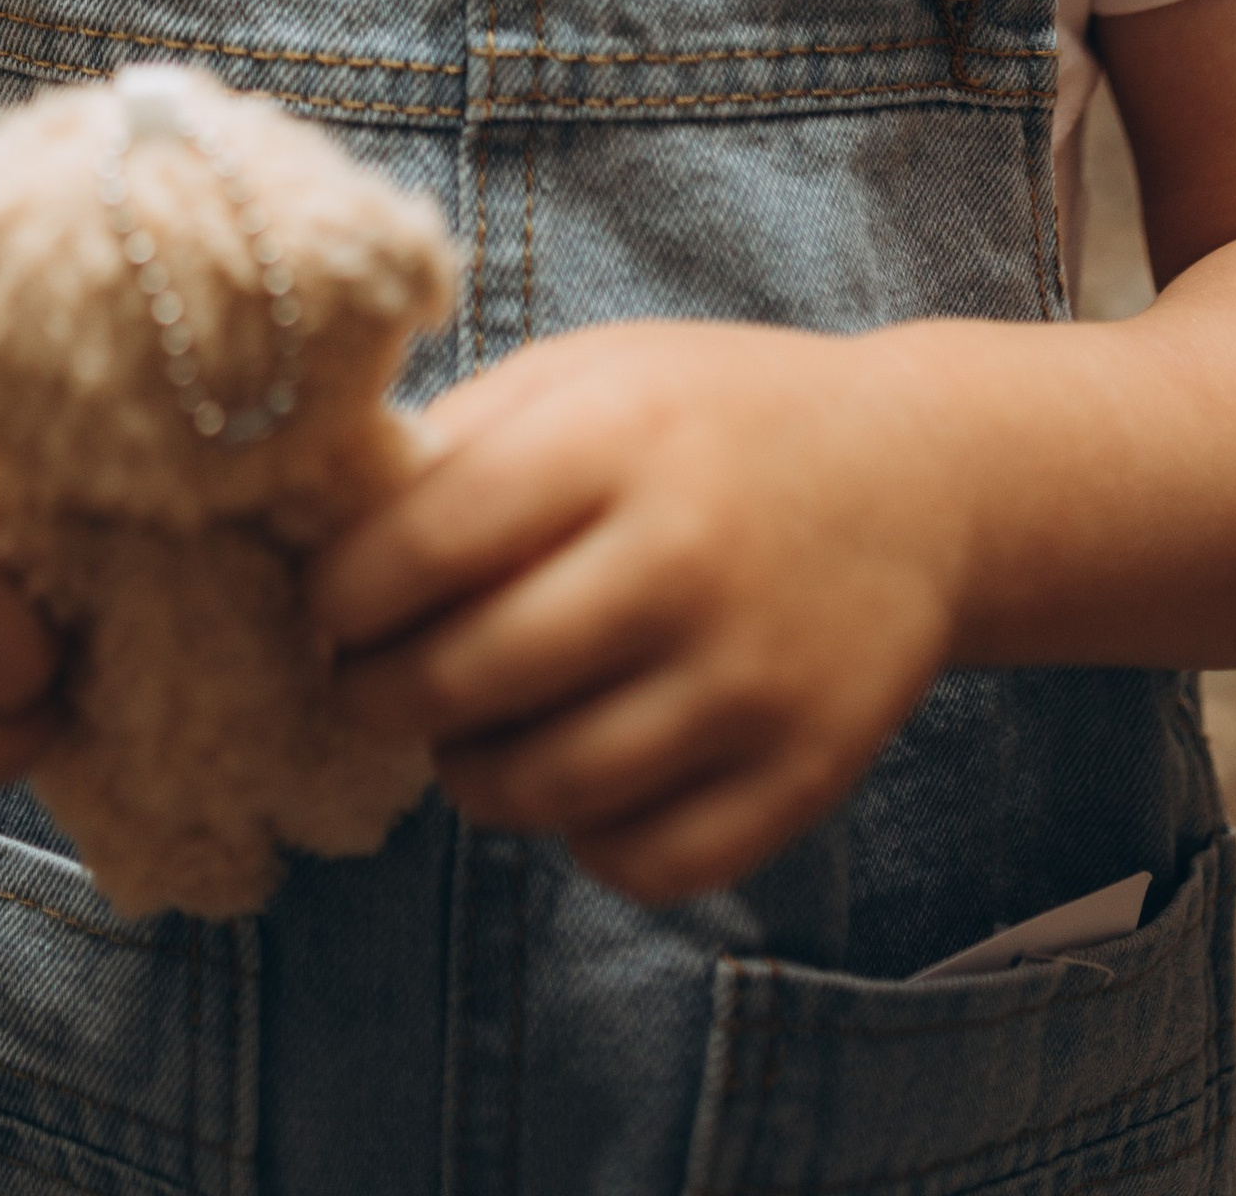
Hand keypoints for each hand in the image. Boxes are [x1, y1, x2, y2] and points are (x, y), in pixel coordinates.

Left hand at [308, 319, 963, 903]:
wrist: (918, 478)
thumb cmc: (710, 418)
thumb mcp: (586, 376)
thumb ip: (459, 443)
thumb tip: (317, 532)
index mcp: (614, 441)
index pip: (422, 545)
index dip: (340, 595)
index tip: (324, 606)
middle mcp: (683, 561)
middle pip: (465, 678)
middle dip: (380, 693)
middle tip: (368, 680)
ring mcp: (751, 680)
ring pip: (541, 788)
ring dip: (468, 772)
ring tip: (466, 726)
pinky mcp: (803, 776)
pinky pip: (640, 859)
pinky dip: (582, 835)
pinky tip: (578, 770)